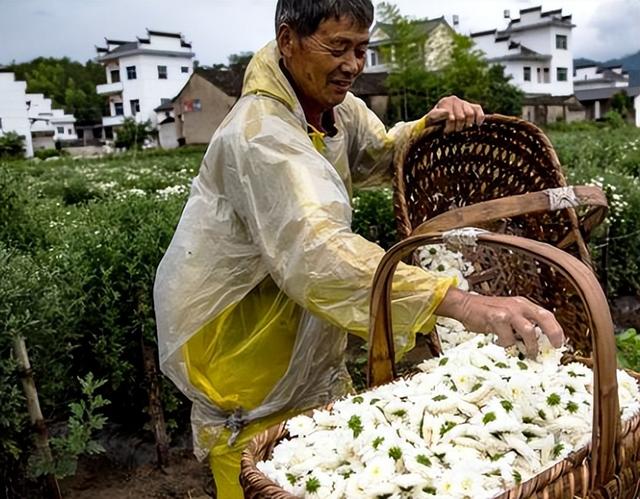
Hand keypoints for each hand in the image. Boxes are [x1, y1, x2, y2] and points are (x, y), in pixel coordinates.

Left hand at [425, 95, 484, 132]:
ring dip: (466, 125)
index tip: (447, 132)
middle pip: (461, 117)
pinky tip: (476, 125)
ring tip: (461, 128)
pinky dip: (479, 118)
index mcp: (444, 102)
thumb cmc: (435, 123)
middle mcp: (454, 100)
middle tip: (454, 132)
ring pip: (470, 115)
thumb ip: (434, 117)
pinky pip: (478, 111)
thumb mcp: (430, 121)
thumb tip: (447, 113)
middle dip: (457, 128)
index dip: (450, 127)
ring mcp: (463, 102)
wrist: (440, 121)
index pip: (450, 116)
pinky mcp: (473, 106)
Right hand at [435, 287, 564, 357]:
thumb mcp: (508, 313)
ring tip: (529, 354)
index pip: (546, 315)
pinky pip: (508, 338)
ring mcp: (508, 311)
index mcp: (523, 304)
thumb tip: (535, 342)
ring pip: (529, 331)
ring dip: (530, 346)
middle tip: (555, 347)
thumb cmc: (486, 312)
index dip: (556, 329)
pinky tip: (501, 344)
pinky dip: (507, 345)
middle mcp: (518, 305)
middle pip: (544, 318)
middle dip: (553, 334)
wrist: (465, 305)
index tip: (559, 343)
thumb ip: (520, 323)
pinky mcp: (496, 318)